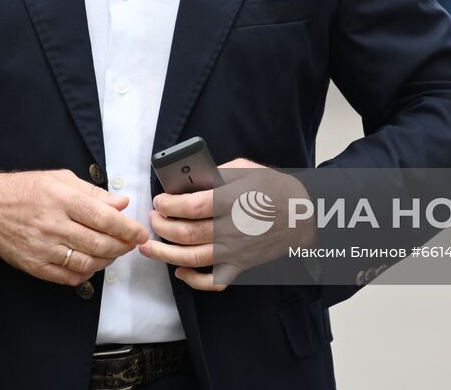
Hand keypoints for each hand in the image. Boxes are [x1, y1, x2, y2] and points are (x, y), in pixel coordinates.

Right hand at [0, 169, 149, 286]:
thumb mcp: (60, 179)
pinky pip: (69, 277)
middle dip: (122, 246)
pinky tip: (91, 263)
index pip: (104, 218)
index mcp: (62, 199)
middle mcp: (54, 225)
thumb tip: (121, 204)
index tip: (141, 233)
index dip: (128, 229)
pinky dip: (86, 274)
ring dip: (107, 261)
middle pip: (100, 243)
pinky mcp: (35, 266)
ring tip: (112, 252)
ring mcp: (44, 248)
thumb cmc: (25, 189)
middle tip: (131, 244)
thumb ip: (93, 193)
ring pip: (88, 263)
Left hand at [141, 159, 312, 291]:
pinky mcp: (240, 266)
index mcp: (234, 201)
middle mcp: (233, 229)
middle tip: (153, 219)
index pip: (192, 206)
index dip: (169, 205)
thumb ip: (217, 172)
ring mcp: (236, 251)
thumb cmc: (274, 190)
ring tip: (149, 246)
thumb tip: (189, 177)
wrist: (301, 217)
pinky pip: (214, 281)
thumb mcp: (247, 169)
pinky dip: (194, 281)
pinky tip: (180, 272)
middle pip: (187, 234)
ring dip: (165, 254)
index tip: (159, 201)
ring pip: (193, 259)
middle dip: (162, 227)